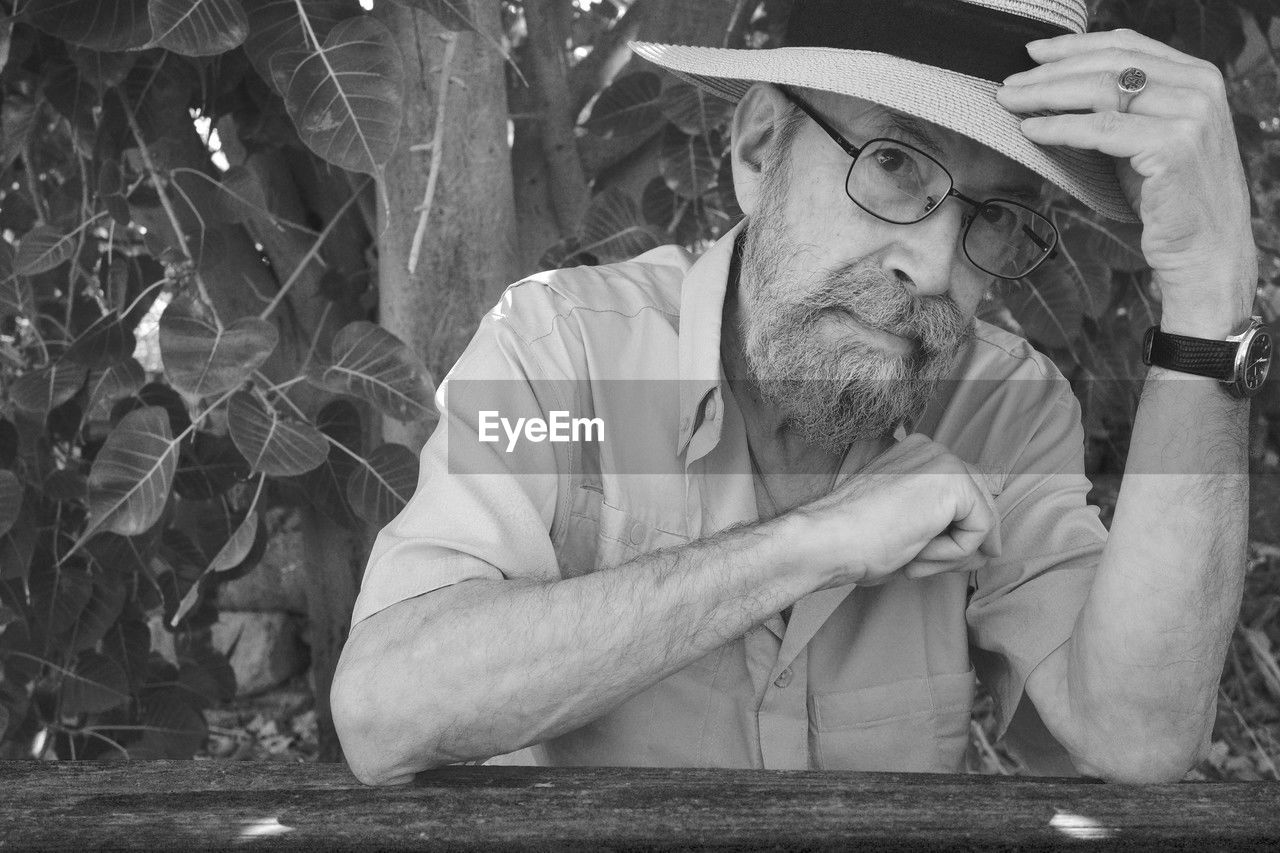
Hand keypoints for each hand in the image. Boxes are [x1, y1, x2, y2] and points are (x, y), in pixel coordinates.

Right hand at [780, 434, 1001, 588]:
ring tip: (911, 557)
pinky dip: (954, 554)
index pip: (962, 495)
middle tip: (918, 562)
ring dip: (953, 552)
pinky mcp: (955, 482)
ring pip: (982, 520)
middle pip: (980, 505)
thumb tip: (991, 549)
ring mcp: (945, 461)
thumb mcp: (904, 524)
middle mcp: (933, 448)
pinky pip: (981, 532)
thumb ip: (943, 525)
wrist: (828, 540)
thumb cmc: (854, 540)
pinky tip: (916, 550)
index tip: (919, 554)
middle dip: (962, 543)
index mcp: (915, 453)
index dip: (955, 533)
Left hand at [995, 29, 1255, 336]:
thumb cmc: (1168, 199)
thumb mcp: (1146, 140)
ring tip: (1010, 101)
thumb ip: (1122, 107)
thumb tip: (1059, 87)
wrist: (1205, 250)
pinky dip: (1059, 126)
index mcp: (1197, 76)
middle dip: (1051, 71)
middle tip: (1009, 82)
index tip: (1033, 51)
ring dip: (1047, 95)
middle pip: (1110, 64)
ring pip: (1102, 91)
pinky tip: (1030, 130)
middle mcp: (1200, 87)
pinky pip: (1100, 129)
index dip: (1075, 46)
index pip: (1127, 44)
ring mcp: (1191, 114)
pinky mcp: (1173, 145)